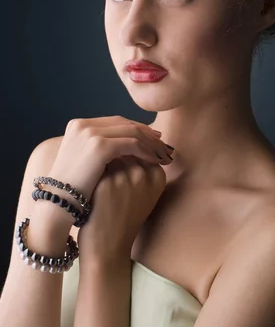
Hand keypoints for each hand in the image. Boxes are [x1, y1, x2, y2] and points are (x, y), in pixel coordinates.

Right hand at [47, 115, 172, 205]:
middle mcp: (84, 125)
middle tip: (163, 145)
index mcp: (79, 125)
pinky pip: (132, 144)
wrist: (59, 204)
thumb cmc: (74, 189)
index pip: (116, 122)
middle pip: (125, 124)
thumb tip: (129, 145)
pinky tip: (156, 161)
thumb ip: (102, 149)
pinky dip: (147, 151)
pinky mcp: (99, 146)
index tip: (153, 139)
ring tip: (164, 155)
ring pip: (132, 132)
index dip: (137, 129)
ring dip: (151, 144)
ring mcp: (90, 134)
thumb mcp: (85, 161)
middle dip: (147, 134)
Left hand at [76, 155, 166, 267]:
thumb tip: (132, 139)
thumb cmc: (124, 217)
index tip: (120, 152)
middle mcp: (144, 175)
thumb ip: (143, 167)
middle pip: (129, 144)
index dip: (131, 145)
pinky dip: (92, 163)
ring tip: (96, 164)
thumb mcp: (143, 193)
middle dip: (117, 145)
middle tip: (106, 154)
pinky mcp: (107, 183)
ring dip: (105, 152)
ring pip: (112, 150)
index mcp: (158, 177)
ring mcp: (126, 178)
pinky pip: (97, 162)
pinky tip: (88, 172)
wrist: (107, 246)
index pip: (145, 146)